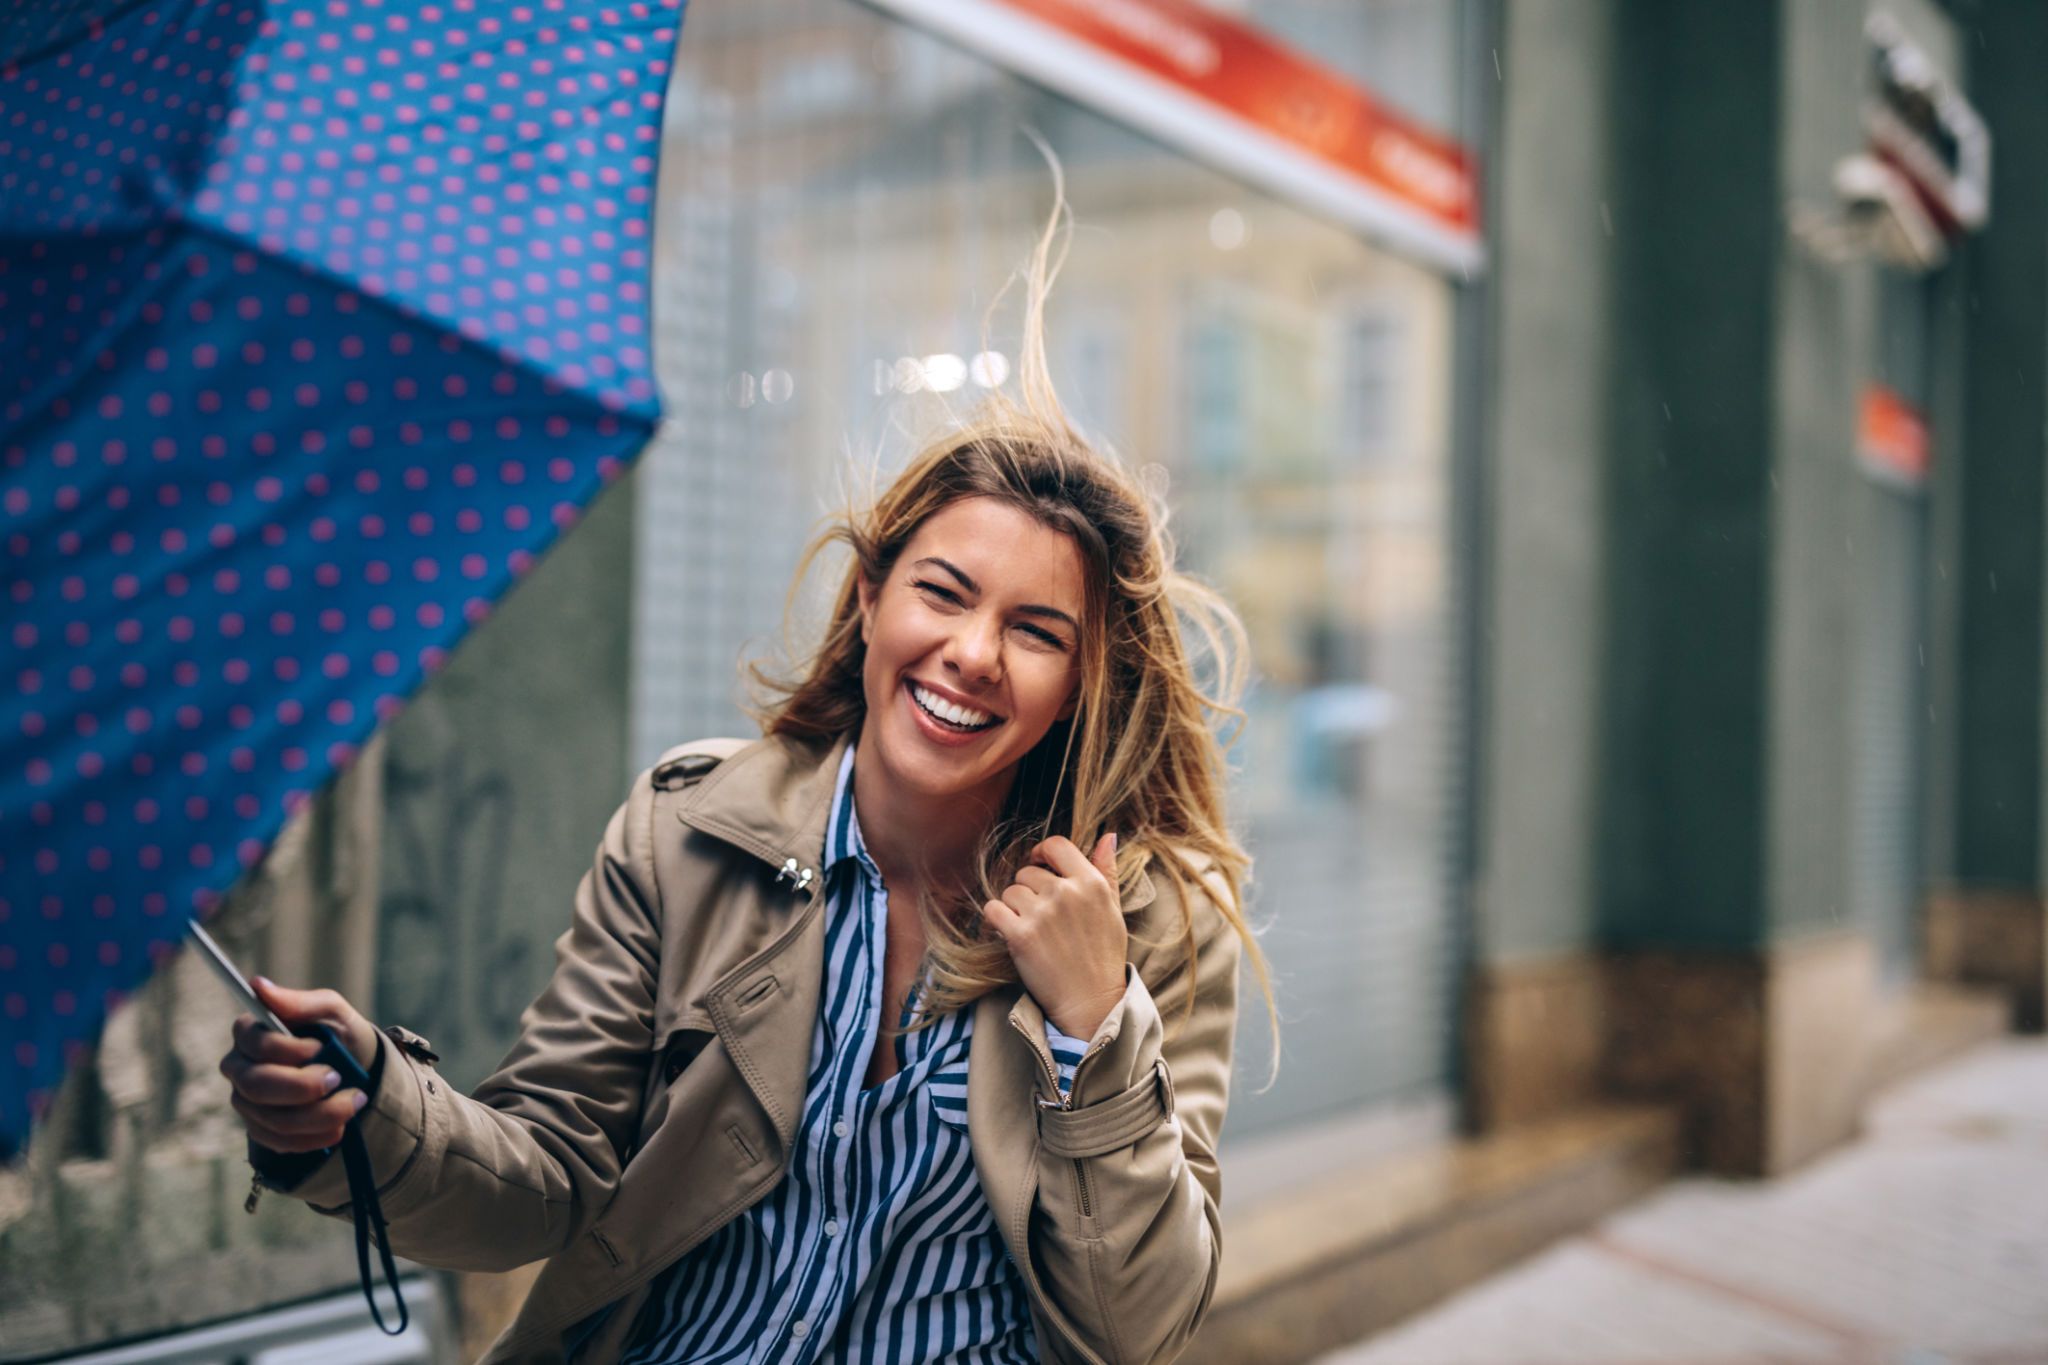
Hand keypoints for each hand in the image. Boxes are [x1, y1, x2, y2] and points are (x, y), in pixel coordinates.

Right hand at [218, 977, 380, 1153]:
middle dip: (303, 1086)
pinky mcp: (261, 1129)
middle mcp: (239, 1069)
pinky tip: (339, 1128)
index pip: (254, 1044)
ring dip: (320, 1115)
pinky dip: (314, 1138)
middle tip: (338, 1078)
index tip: (319, 1047)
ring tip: (354, 1102)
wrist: (353, 1068)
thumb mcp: (329, 1009)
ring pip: (273, 1119)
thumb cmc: (336, 1031)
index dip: (288, 1050)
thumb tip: (258, 985)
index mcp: (249, 1032)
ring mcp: (247, 1102)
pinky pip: (280, 1142)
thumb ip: (298, 1001)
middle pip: (257, 1086)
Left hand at [982, 832, 1127, 1039]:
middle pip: (1027, 872)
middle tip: (1042, 917)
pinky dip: (997, 921)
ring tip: (1031, 929)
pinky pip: (993, 910)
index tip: (1039, 866)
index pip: (1056, 845)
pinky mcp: (1021, 936)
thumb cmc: (1103, 955)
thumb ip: (1107, 870)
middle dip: (1029, 891)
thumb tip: (1107, 835)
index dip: (1042, 853)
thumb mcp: (1113, 909)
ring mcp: (1043, 914)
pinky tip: (1011, 933)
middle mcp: (1067, 893)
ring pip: (1009, 892)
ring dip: (1013, 908)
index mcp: (1092, 883)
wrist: (1090, 1003)